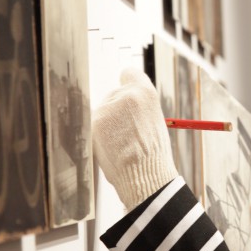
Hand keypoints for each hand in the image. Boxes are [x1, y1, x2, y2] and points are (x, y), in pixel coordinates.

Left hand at [92, 67, 177, 210]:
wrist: (145, 176)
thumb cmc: (153, 155)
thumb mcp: (154, 121)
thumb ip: (139, 107)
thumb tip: (122, 103)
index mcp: (146, 92)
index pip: (129, 74)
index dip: (128, 84)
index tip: (127, 95)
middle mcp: (126, 95)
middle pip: (114, 95)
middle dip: (117, 111)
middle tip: (128, 132)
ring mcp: (108, 108)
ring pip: (103, 111)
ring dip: (108, 124)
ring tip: (122, 143)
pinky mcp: (95, 122)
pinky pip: (95, 124)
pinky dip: (100, 134)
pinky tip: (112, 147)